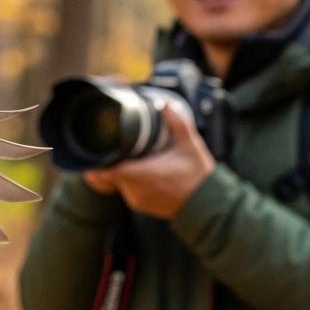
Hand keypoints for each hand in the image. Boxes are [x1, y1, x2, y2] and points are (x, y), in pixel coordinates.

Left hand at [84, 102, 215, 218]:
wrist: (209, 206)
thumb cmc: (199, 175)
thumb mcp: (190, 145)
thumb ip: (177, 123)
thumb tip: (165, 103)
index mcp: (142, 174)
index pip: (106, 170)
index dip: (99, 160)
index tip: (100, 146)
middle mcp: (135, 190)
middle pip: (109, 174)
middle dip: (112, 161)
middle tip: (117, 146)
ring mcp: (137, 200)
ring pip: (117, 183)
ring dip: (121, 171)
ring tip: (130, 156)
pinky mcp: (142, 206)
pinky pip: (127, 191)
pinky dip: (129, 181)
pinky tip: (139, 170)